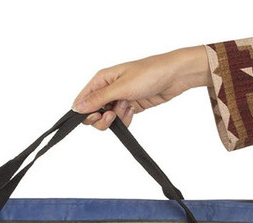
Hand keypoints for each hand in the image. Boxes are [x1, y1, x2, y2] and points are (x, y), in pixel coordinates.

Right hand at [72, 45, 211, 129]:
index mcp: (101, 79)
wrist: (175, 76)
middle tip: (113, 115)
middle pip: (93, 112)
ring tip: (128, 109)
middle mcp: (108, 88)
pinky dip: (126, 120)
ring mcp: (119, 98)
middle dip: (102, 119)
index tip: (97, 116)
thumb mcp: (121, 87)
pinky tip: (134, 111)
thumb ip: (98, 99)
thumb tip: (77, 107)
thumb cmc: (150, 73)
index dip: (86, 112)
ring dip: (116, 119)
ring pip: (108, 118)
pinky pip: (121, 120)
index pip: (83, 100)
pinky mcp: (130, 105)